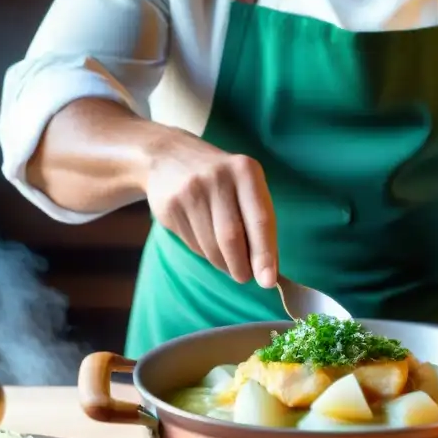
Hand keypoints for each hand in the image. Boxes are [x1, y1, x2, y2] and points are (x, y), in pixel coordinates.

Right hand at [144, 129, 278, 287]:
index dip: (265, 254)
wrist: (168, 155)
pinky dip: (205, 253)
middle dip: (241, 266)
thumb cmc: (220, 179)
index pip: (260, 220)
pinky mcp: (170, 205)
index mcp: (245, 171)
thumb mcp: (244, 185)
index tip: (269, 281)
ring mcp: (191, 191)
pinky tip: (207, 243)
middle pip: (232, 237)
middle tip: (245, 277)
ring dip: (223, 263)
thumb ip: (258, 220)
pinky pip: (192, 243)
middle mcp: (218, 178)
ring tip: (228, 262)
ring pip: (211, 245)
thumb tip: (269, 268)